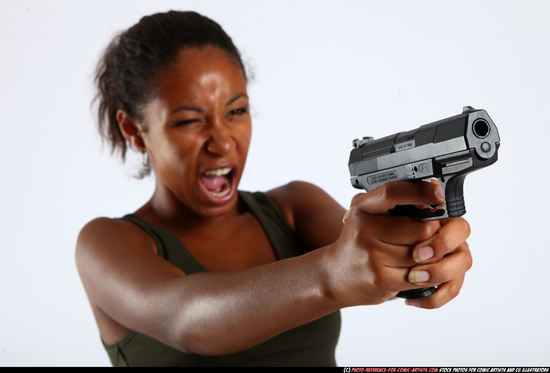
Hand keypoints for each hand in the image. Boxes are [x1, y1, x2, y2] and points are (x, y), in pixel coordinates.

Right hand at [328, 180, 471, 307]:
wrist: (334, 275)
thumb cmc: (358, 243)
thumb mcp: (367, 216)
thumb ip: (393, 203)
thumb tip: (432, 190)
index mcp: (362, 208)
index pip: (393, 192)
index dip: (421, 191)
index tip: (438, 194)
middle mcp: (364, 228)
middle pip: (421, 229)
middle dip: (432, 235)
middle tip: (427, 238)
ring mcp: (371, 254)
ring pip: (423, 254)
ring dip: (428, 257)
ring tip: (415, 256)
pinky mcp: (380, 278)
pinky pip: (419, 274)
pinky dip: (423, 275)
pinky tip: (412, 272)